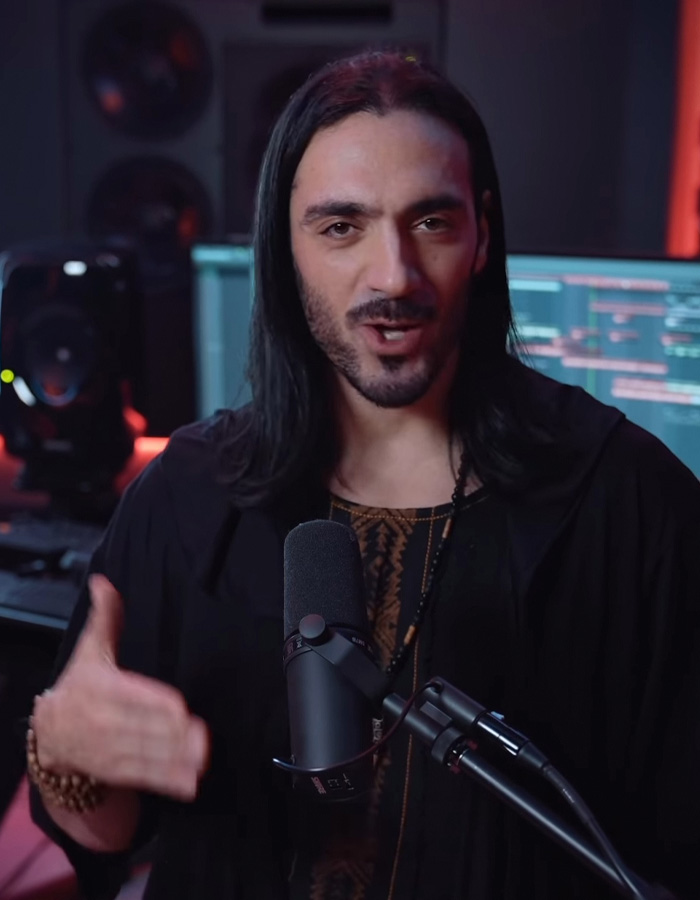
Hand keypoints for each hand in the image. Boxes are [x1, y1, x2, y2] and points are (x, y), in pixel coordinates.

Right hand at [33, 574, 208, 801]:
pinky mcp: (114, 771)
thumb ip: (105, 617)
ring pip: (145, 756)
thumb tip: (103, 581)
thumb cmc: (79, 687)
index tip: (180, 709)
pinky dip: (166, 781)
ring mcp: (108, 750)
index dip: (156, 705)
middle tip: (203, 737)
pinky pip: (142, 776)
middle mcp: (102, 721)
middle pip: (143, 729)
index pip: (132, 696)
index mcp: (100, 689)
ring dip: (175, 760)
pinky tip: (190, 783)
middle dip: (173, 736)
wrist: (49, 737)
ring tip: (201, 760)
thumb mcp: (89, 650)